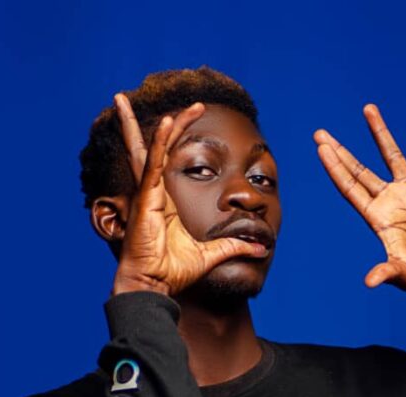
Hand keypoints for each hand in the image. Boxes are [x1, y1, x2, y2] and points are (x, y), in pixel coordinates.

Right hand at [112, 94, 268, 296]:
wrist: (153, 285)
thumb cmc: (173, 272)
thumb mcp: (212, 255)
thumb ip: (234, 247)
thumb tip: (260, 248)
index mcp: (166, 201)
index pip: (173, 160)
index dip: (183, 139)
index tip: (198, 119)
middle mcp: (155, 192)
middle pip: (160, 148)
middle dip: (174, 122)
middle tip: (191, 102)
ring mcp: (148, 194)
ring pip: (153, 149)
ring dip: (163, 124)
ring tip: (161, 102)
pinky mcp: (146, 200)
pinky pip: (154, 165)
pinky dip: (160, 143)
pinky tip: (168, 122)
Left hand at [313, 107, 405, 310]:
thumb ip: (388, 272)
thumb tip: (370, 282)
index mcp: (379, 219)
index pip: (351, 189)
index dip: (336, 169)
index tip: (321, 149)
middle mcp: (392, 201)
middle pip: (361, 170)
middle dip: (341, 151)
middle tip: (320, 133)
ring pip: (393, 156)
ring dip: (380, 133)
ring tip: (367, 108)